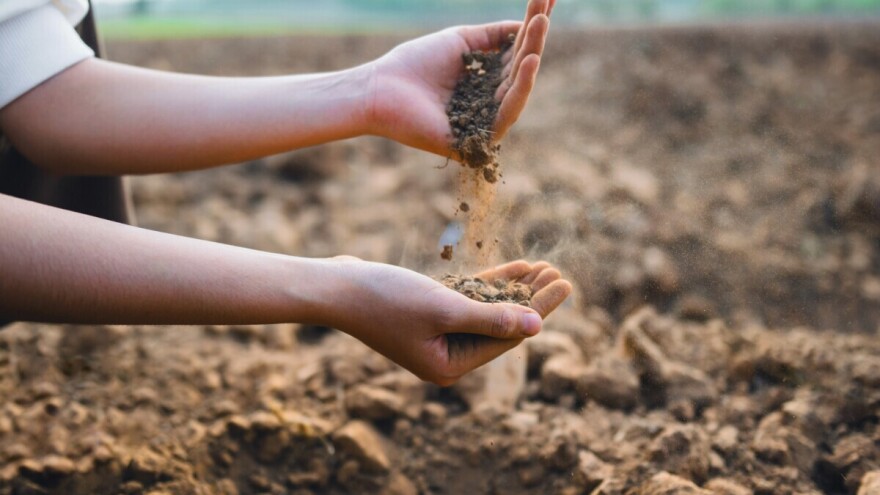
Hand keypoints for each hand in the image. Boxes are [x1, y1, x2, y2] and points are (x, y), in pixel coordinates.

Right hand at [318, 258, 571, 385]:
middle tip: (558, 273)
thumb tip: (536, 327)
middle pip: (500, 324)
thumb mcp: (445, 309)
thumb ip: (492, 318)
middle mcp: (445, 355)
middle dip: (530, 298)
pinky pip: (466, 299)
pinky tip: (513, 267)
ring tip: (542, 266)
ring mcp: (435, 334)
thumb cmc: (387, 300)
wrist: (336, 287)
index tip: (565, 284)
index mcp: (450, 366)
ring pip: (486, 309)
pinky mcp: (426, 313)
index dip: (539, 309)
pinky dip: (487, 284)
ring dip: (512, 288)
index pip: (507, 337)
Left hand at [367, 0, 554, 157]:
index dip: (531, 28)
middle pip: (520, 70)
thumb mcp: (461, 41)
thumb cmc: (415, 64)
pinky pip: (507, 113)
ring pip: (518, 90)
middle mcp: (489, 104)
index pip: (515, 54)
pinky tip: (529, 61)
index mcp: (485, 83)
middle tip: (545, 13)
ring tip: (541, 27)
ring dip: (532, 56)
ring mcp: (486, 124)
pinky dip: (521, 87)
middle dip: (535, 39)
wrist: (382, 89)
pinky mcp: (479, 142)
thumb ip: (493, 35)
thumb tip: (525, 24)